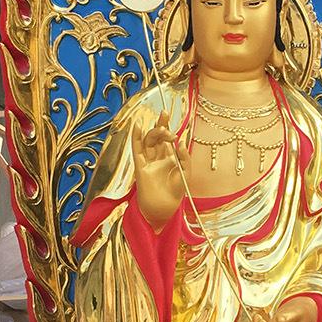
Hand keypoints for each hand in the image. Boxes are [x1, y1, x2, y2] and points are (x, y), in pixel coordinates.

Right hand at [131, 112, 186, 230]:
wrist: (165, 208)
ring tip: (163, 131)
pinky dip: (136, 137)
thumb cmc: (176, 192)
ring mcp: (148, 161)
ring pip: (148, 140)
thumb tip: (181, 142)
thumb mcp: (186, 172)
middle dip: (160, 125)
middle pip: (156, 135)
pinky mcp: (140, 167)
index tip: (166, 113)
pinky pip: (137, 150)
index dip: (164, 124)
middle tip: (166, 120)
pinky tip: (136, 126)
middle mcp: (157, 157)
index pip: (165, 137)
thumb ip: (185, 157)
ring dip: (154, 132)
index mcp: (168, 157)